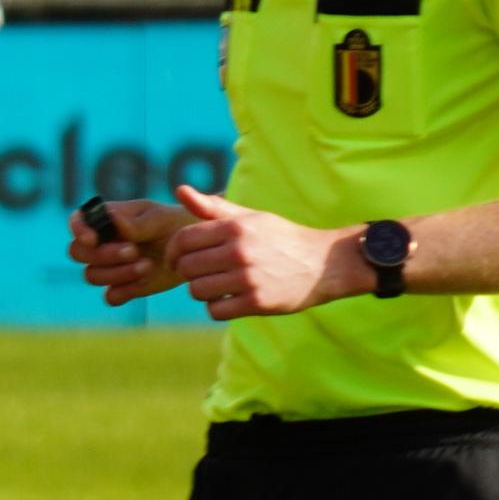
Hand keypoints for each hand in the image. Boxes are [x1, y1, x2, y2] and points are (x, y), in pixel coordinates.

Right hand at [68, 195, 194, 304]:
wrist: (199, 249)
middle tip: (133, 251)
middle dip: (103, 254)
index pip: (78, 221)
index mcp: (108, 219)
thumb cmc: (178, 224)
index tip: (93, 239)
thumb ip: (137, 222)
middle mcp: (103, 243)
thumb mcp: (162, 218)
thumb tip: (113, 221)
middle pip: (78, 252)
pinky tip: (145, 281)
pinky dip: (125, 291)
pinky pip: (110, 296)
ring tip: (148, 266)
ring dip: (117, 273)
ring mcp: (112, 267)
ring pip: (92, 276)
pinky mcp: (124, 287)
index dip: (79, 230)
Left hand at [167, 185, 363, 320]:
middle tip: (204, 272)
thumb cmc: (280, 238)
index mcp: (235, 227)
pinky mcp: (256, 302)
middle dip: (189, 272)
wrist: (325, 264)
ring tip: (220, 284)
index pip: (182, 240)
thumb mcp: (250, 218)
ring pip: (197, 290)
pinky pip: (215, 310)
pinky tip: (231, 298)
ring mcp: (248, 278)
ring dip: (204, 291)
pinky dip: (218, 307)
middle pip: (186, 267)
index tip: (177, 259)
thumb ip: (213, 207)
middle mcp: (240, 251)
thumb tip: (179, 190)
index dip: (173, 251)